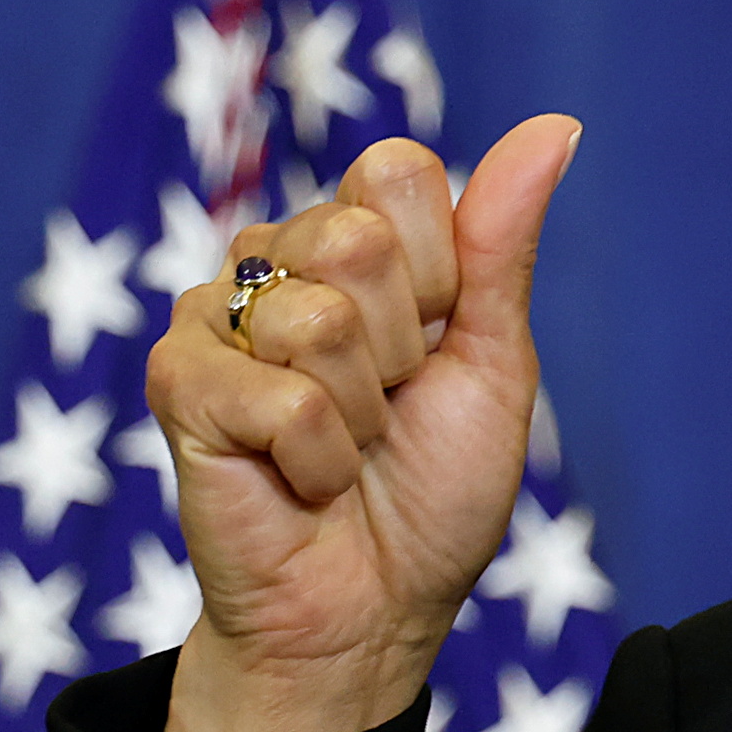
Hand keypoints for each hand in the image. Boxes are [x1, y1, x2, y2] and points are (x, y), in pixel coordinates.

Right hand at [147, 116, 581, 731]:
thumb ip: (502, 244)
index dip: (443, 273)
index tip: (439, 343)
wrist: (376, 606)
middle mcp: (276, 262)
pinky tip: (300, 481)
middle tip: (388, 406)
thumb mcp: (494, 361)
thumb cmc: (434, 490)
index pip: (398, 173)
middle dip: (401, 347)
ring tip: (344, 449)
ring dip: (361, 414)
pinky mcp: (174, 382)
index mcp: (356, 242)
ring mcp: (214, 316)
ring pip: (316, 318)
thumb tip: (557, 126)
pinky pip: (279, 397)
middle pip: (355, 237)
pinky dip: (318, 460)